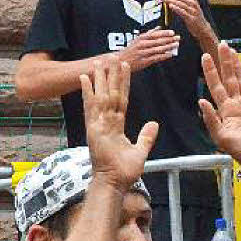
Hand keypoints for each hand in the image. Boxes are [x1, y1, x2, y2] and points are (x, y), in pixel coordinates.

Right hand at [80, 61, 158, 191]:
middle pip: (110, 94)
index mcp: (116, 126)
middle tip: (111, 57)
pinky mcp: (93, 129)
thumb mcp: (140, 151)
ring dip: (100, 79)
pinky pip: (91, 107)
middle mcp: (106, 122)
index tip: (124, 68)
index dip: (123, 84)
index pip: (121, 100)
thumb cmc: (124, 171)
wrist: (114, 183)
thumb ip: (146, 137)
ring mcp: (98, 125)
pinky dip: (88, 92)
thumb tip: (154, 123)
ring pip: (101, 96)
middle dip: (111, 76)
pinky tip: (85, 79)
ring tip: (100, 62)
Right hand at [113, 28, 179, 72]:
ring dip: (168, 47)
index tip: (172, 32)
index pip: (155, 34)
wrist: (121, 61)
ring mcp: (143, 53)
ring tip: (176, 45)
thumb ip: (149, 33)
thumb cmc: (131, 50)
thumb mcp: (138, 39)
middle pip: (158, 41)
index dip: (164, 33)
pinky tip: (170, 54)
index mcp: (141, 38)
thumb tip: (158, 28)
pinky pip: (156, 58)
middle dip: (169, 39)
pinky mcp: (144, 61)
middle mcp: (142, 45)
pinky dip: (164, 56)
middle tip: (178, 38)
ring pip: (158, 49)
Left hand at [158, 0, 213, 38]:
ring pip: (180, 4)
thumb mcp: (190, 2)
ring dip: (170, 1)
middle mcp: (193, 3)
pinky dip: (177, 9)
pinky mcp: (192, 19)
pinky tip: (170, 6)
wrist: (202, 29)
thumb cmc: (194, 15)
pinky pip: (183, 13)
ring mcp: (193, 11)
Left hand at [198, 42, 240, 172]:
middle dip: (225, 62)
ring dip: (238, 66)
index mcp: (225, 111)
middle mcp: (237, 105)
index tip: (204, 57)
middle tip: (221, 45)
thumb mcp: (221, 138)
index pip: (215, 86)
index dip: (210, 72)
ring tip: (234, 51)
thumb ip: (211, 119)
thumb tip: (201, 100)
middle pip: (229, 79)